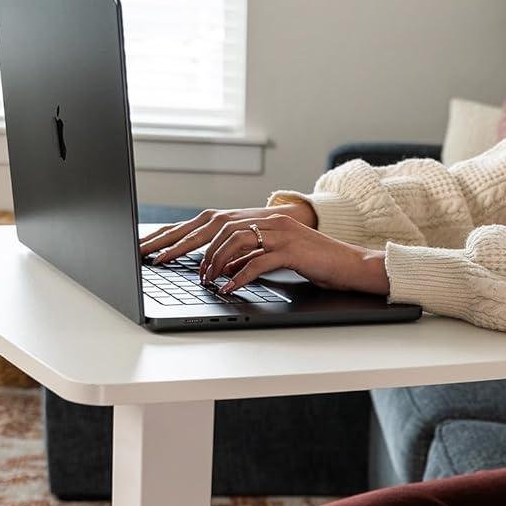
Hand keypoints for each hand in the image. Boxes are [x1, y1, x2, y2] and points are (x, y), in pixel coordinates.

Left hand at [139, 206, 388, 296]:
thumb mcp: (275, 256)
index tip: (154, 248)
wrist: (351, 264)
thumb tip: (222, 267)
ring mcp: (280, 232)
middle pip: (214, 225)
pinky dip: (240, 276)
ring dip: (213, 261)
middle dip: (183, 244)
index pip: (210, 221)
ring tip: (203, 278)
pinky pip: (258, 261)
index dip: (180, 233)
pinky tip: (228, 288)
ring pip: (234, 240)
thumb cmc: (314, 262)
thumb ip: (248, 256)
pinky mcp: (292, 250)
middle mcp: (266, 219)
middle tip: (159, 261)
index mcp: (259, 218)